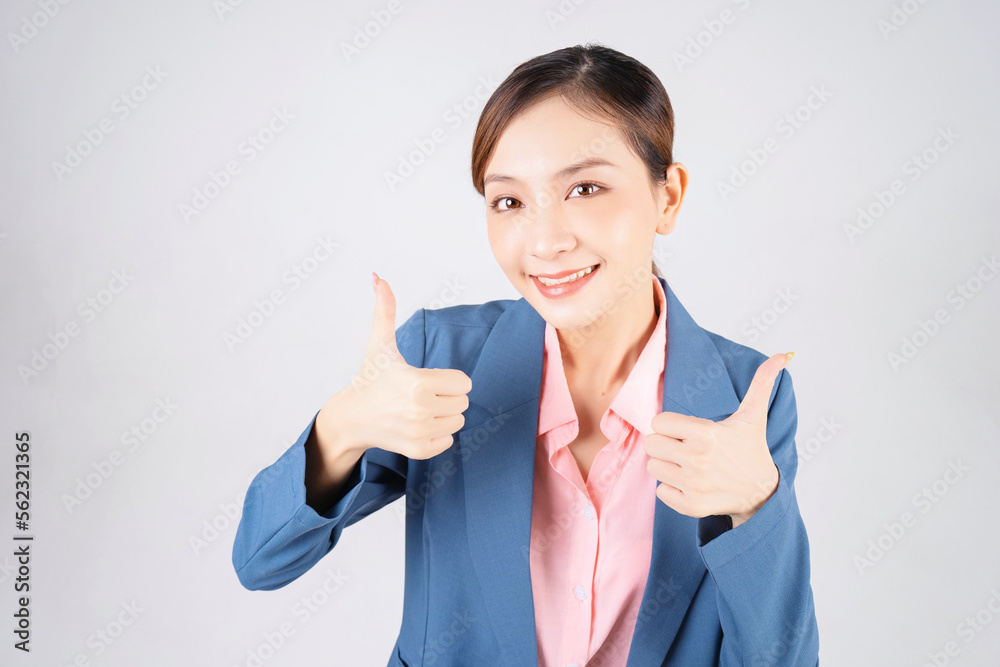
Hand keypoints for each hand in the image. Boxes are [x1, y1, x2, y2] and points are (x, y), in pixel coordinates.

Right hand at [316, 274, 471, 460]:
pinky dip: (438, 434)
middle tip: (423, 394)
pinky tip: (417, 426)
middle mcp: (420, 409)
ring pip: (458, 421)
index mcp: (417, 381)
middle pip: (463, 402)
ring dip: (445, 415)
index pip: (464, 382)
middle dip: (448, 397)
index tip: (428, 378)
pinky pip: (449, 441)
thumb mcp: (379, 343)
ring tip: (420, 410)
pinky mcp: (419, 450)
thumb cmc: (371, 377)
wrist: (352, 417)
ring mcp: (419, 432)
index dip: (449, 379)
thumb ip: (384, 309)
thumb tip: (377, 277)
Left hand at [642, 352, 792, 527]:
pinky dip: (671, 489)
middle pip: (650, 444)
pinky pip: (660, 491)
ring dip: (667, 466)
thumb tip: (783, 355)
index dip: (670, 425)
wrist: (762, 492)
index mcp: (706, 434)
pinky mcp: (690, 505)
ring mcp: (693, 484)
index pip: (658, 422)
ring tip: (689, 465)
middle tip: (684, 447)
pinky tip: (691, 483)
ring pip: (653, 467)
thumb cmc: (751, 449)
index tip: (685, 430)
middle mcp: (697, 459)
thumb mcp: (754, 416)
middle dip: (665, 444)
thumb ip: (762, 382)